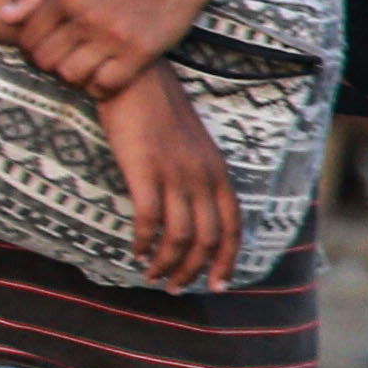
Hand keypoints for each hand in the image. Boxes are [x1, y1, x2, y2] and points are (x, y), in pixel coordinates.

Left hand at [3, 0, 223, 99]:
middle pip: (46, 61)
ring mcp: (115, 35)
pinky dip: (100, 87)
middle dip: (48, 64)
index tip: (44, 48)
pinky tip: (105, 76)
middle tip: (63, 59)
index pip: (29, 38)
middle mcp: (88, 16)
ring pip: (71, 76)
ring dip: (73, 76)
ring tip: (84, 66)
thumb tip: (3, 16)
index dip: (30, 48)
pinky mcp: (141, 52)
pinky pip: (106, 85)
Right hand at [99, 75, 238, 291]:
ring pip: (179, 236)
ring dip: (166, 264)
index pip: (233, 228)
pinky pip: (149, 220)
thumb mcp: (193, 147)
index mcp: (218, 172)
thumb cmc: (158, 112)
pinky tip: (135, 251)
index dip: (226, 262)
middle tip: (174, 288)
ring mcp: (175, 175)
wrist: (135, 79)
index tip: (217, 287)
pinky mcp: (145, 172)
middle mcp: (202, 177)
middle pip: (206, 239)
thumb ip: (198, 178)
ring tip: (151, 276)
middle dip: (192, 271)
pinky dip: (143, 242)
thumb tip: (192, 214)